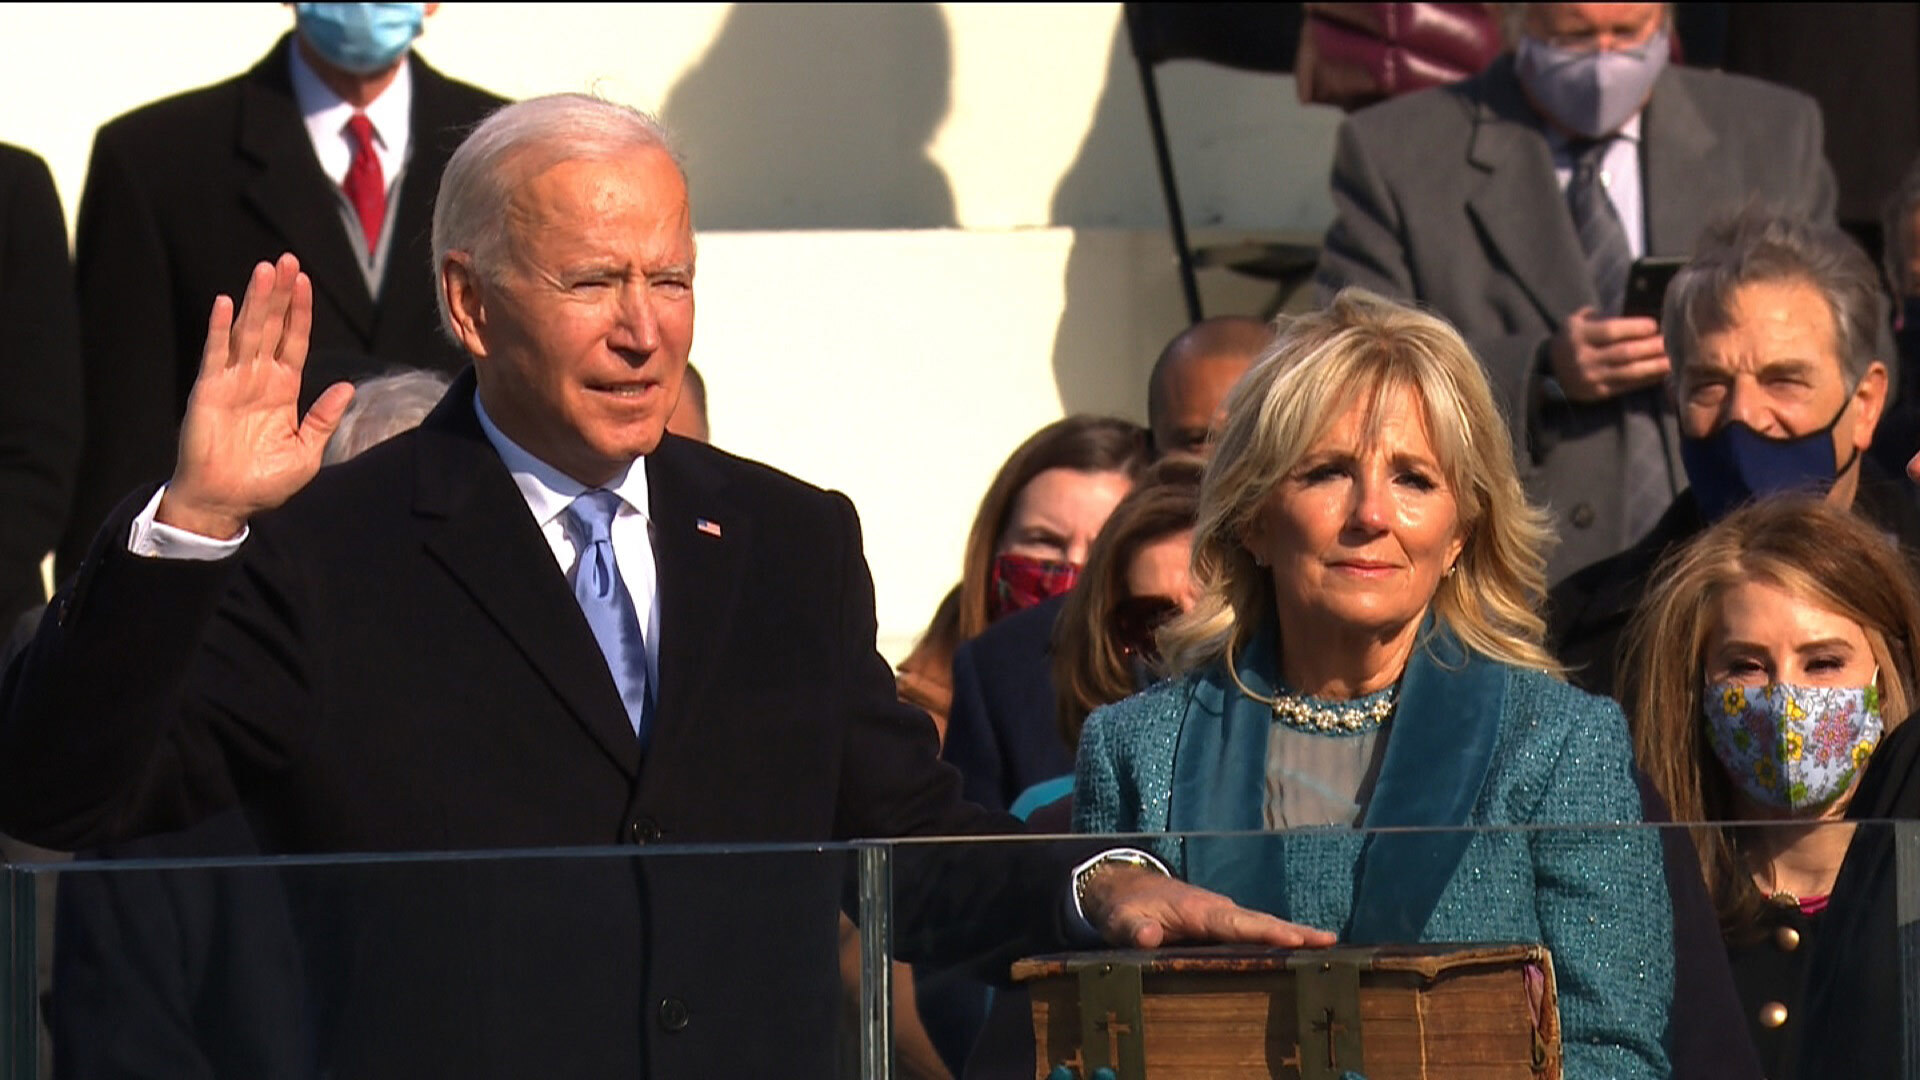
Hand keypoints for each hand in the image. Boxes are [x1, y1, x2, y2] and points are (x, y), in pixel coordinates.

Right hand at [157, 254, 354, 538]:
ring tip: (263, 269)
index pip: (294, 340)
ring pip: (246, 332)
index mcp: (283, 389)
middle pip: (271, 326)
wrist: (226, 502)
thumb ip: (324, 418)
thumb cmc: (265, 482)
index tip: (305, 280)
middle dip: (279, 293)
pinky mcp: (208, 391)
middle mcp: (258, 378)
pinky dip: (218, 329)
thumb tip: (347, 387)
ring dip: (254, 300)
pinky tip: (224, 303)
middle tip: (286, 259)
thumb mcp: (306, 452)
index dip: (300, 311)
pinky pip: (214, 354)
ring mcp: (232, 381)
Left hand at [1082, 865, 1335, 948]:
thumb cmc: (1124, 907)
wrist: (1124, 889)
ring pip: (1261, 925)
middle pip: (1259, 921)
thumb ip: (1132, 928)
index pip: (1235, 923)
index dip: (1264, 932)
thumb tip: (1148, 937)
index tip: (1294, 939)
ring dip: (1292, 934)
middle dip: (1293, 931)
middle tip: (1328, 941)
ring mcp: (1221, 916)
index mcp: (1196, 910)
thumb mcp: (1119, 919)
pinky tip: (1300, 951)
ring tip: (1328, 947)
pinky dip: (1278, 938)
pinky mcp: (1221, 924)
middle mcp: (1216, 910)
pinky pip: (1253, 931)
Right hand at [1545, 308, 1669, 402]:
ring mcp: (1591, 377)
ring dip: (1654, 365)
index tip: (1654, 325)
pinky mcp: (1599, 392)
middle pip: (1624, 353)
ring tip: (1673, 358)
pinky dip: (1647, 379)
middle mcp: (1583, 358)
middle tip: (1671, 340)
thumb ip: (1601, 316)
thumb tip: (1635, 312)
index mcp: (1578, 335)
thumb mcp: (1577, 321)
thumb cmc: (1571, 339)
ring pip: (1629, 371)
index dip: (1635, 328)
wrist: (1550, 371)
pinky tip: (1662, 372)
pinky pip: (1627, 386)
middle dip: (1651, 347)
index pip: (1610, 331)